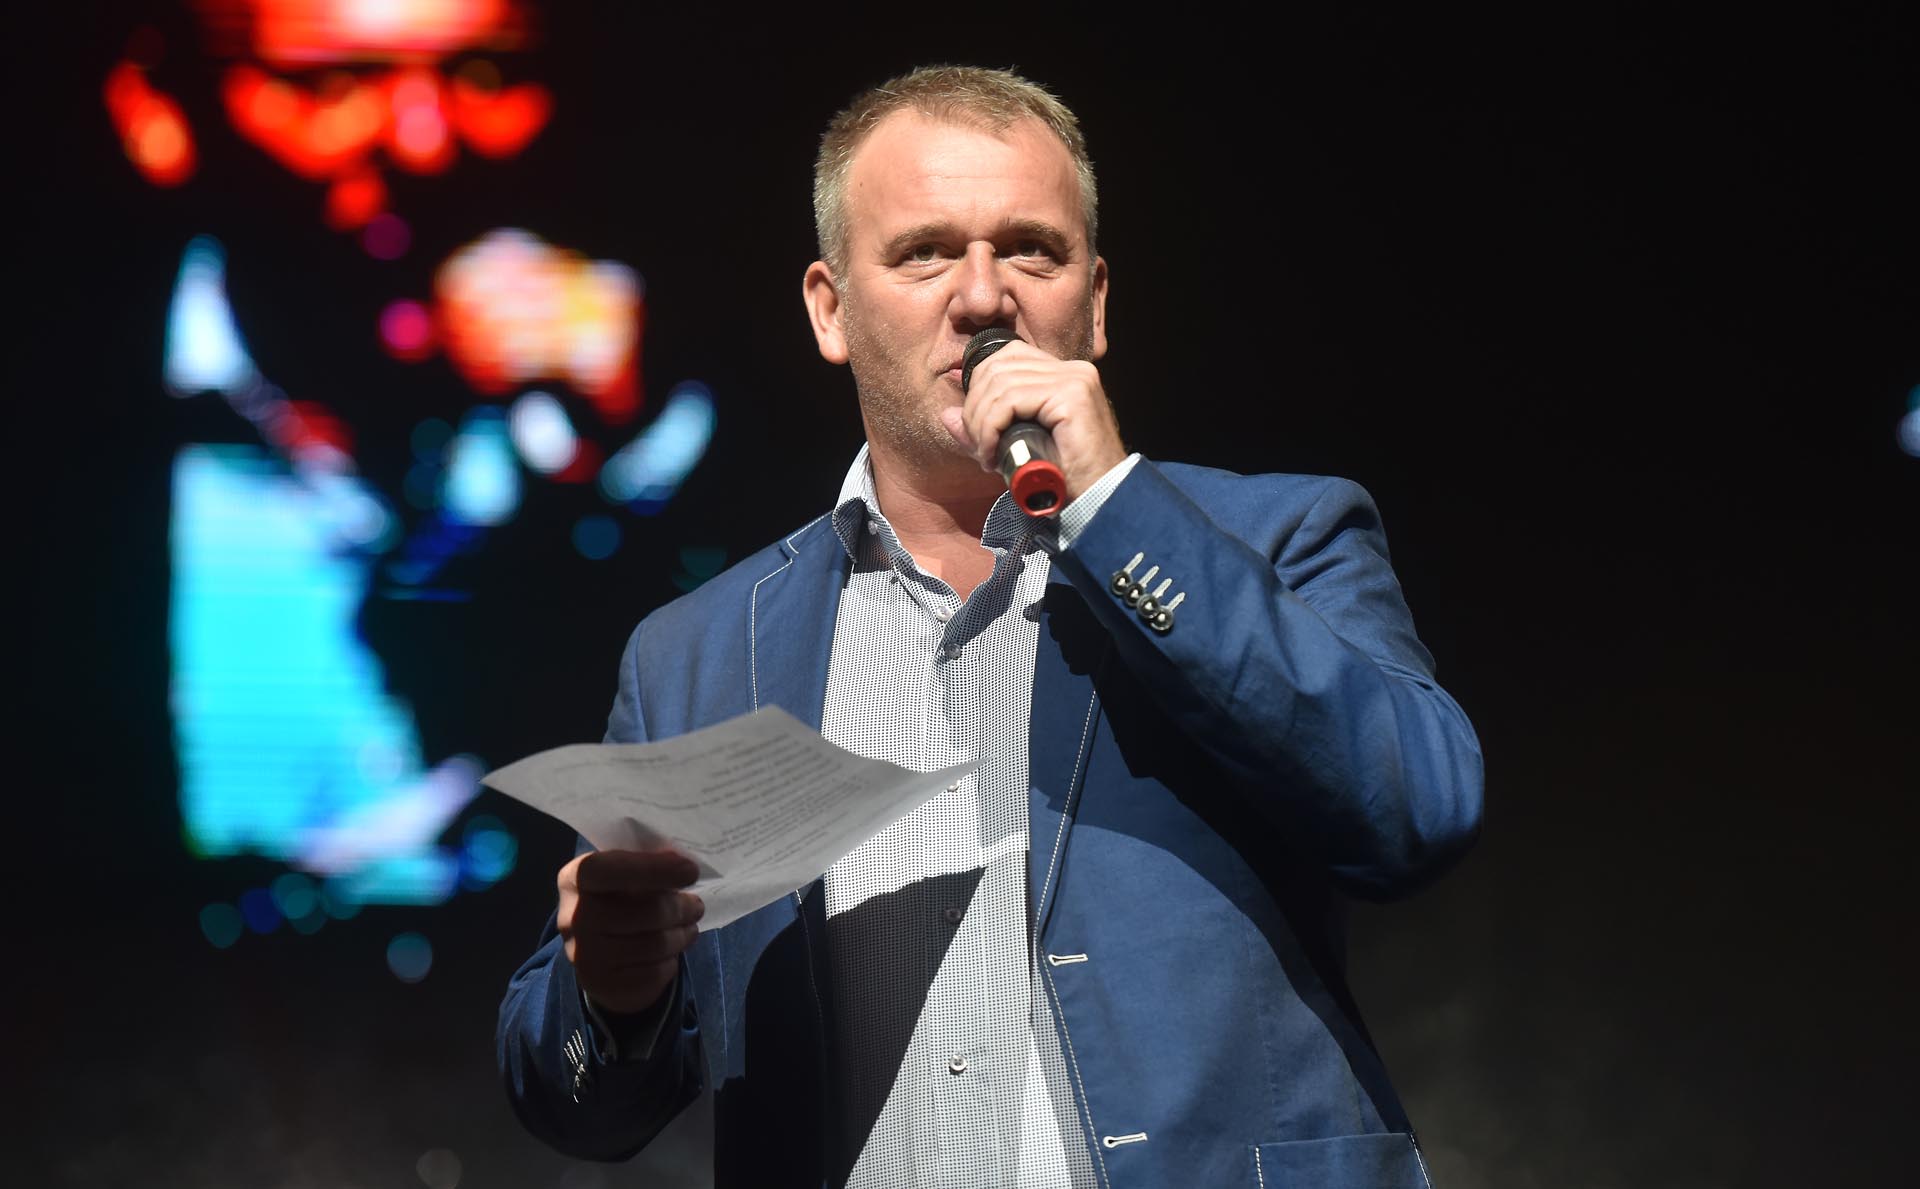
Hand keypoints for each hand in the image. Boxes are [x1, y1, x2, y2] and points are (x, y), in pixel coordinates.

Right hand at [556, 848, 703, 1014]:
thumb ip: (646, 865)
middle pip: (642, 912)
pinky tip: (673, 950)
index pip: (607, 870)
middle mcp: (572, 917)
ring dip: (682, 934)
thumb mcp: (624, 874)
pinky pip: (653, 973)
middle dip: (680, 908)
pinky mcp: (601, 984)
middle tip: (697, 906)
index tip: (690, 871)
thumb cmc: (618, 900)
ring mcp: (583, 955)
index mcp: (575, 878)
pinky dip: (671, 962)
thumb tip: (684, 865)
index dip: (652, 869)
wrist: (597, 953)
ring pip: (653, 945)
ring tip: (690, 926)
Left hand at [940, 340, 1126, 502]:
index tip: (977, 429)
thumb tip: (946, 414)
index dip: (979, 387)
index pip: (1006, 356)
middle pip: (998, 366)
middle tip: (980, 447)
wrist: (1100, 501)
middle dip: (975, 408)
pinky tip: (994, 454)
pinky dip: (991, 427)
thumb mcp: (1015, 448)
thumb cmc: (1063, 479)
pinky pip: (1011, 400)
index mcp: (1062, 374)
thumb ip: (984, 429)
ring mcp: (1074, 378)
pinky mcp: (1072, 395)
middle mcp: (1071, 369)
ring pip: (1000, 383)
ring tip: (987, 455)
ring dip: (982, 423)